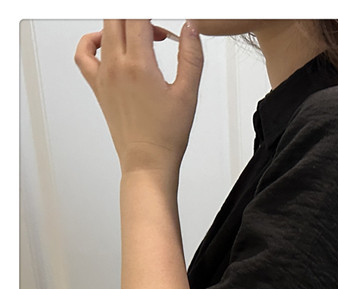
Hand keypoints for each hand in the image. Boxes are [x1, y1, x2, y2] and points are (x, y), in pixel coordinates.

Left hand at [75, 20, 202, 174]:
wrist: (147, 160)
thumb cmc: (166, 135)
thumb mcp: (188, 94)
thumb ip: (190, 57)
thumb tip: (190, 29)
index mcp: (140, 65)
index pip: (139, 17)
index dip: (152, 13)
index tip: (163, 22)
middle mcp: (117, 66)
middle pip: (118, 18)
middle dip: (139, 16)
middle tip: (157, 30)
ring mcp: (103, 75)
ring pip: (104, 30)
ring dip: (123, 24)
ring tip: (143, 36)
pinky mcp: (97, 86)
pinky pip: (83, 54)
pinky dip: (92, 40)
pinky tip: (107, 42)